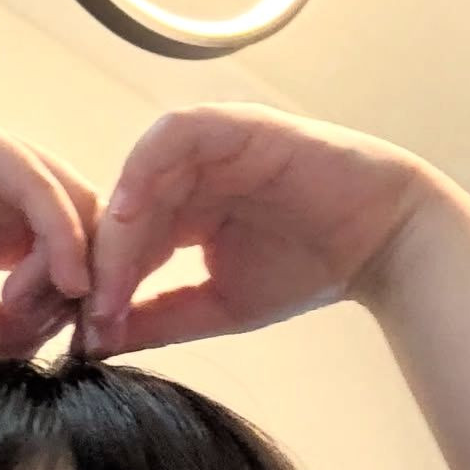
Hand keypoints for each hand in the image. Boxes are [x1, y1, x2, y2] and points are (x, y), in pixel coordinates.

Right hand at [0, 116, 96, 358]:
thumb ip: (27, 327)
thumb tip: (80, 327)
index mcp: (10, 218)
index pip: (84, 244)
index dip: (97, 291)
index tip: (95, 342)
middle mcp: (9, 180)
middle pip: (92, 220)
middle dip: (99, 278)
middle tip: (88, 329)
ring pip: (74, 202)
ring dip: (79, 262)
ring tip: (54, 309)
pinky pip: (40, 184)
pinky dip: (63, 234)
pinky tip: (67, 279)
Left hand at [73, 103, 438, 356]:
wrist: (383, 243)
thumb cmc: (309, 269)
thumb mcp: (218, 305)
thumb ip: (159, 318)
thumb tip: (96, 344)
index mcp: (182, 210)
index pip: (124, 243)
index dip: (100, 286)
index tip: (87, 335)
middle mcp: (188, 174)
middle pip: (123, 210)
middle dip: (98, 262)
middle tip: (86, 312)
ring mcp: (209, 147)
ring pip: (139, 176)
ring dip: (118, 226)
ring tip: (106, 275)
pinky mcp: (234, 125)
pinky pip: (174, 135)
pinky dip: (146, 169)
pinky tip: (132, 213)